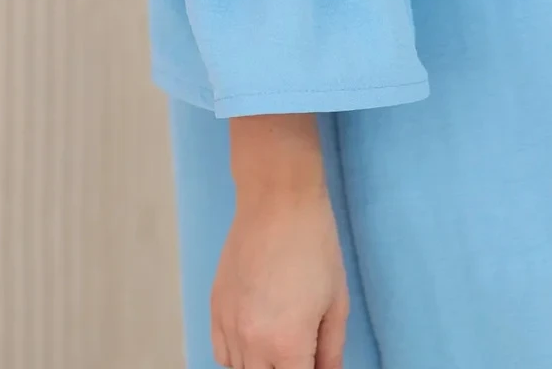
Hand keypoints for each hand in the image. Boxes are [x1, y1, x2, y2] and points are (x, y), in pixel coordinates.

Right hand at [211, 115, 349, 368]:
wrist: (278, 200)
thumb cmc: (315, 245)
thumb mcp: (336, 302)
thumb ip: (331, 351)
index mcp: (286, 344)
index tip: (312, 363)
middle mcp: (251, 342)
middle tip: (301, 352)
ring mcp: (228, 324)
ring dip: (260, 367)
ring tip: (280, 345)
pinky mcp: (215, 306)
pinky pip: (221, 352)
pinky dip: (237, 356)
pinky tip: (256, 340)